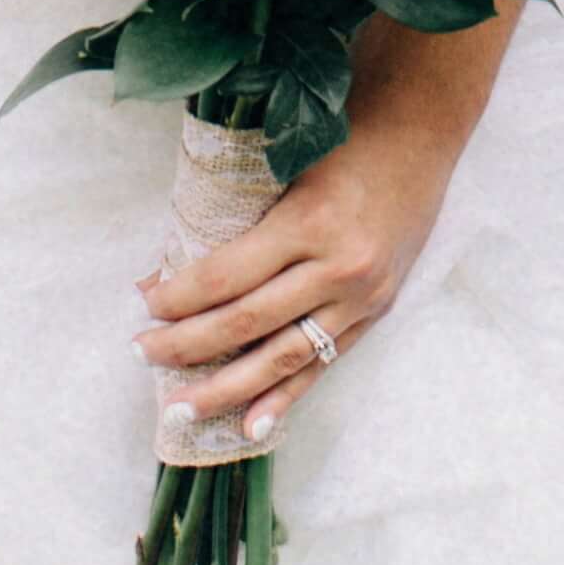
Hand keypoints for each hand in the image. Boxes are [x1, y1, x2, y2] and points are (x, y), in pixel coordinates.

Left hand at [137, 118, 454, 443]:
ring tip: (181, 409)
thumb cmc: (346, 139)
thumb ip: (234, 217)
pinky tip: (252, 427)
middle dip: (187, 344)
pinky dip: (285, 398)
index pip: (228, 276)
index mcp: (309, 222)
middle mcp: (337, 268)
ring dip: (227, 387)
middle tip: (142, 353)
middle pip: (247, 321)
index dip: (179, 297)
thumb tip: (164, 270)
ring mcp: (360, 298)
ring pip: (282, 356)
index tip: (144, 304)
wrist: (420, 137)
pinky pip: (321, 364)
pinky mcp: (374, 313)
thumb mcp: (285, 166)